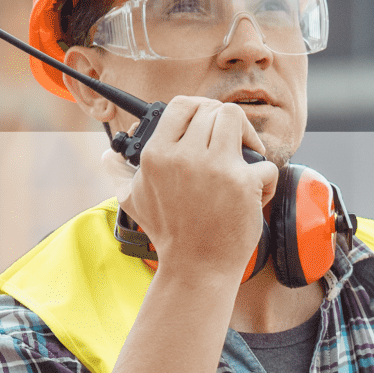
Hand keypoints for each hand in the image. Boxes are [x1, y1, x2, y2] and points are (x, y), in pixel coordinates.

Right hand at [119, 96, 279, 277]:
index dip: (198, 109)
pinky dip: (266, 177)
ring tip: (246, 158)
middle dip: (225, 124)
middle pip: (212, 109)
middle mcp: (184, 157)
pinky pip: (264, 163)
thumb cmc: (168, 234)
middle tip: (231, 144)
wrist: (196, 267)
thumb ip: (119, 172)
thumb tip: (107, 154)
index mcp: (157, 155)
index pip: (182, 105)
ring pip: (236, 120)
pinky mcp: (243, 184)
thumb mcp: (133, 200)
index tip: (206, 125)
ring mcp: (215, 168)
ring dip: (248, 136)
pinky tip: (257, 193)